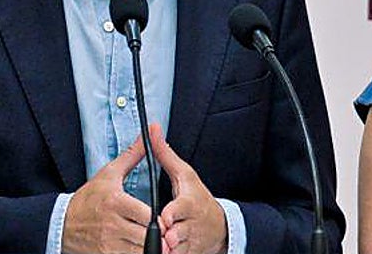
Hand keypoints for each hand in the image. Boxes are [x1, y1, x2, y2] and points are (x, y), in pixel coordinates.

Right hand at [63, 134, 153, 253]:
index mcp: (115, 202)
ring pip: (140, 251)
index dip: (158, 219)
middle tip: (162, 234)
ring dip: (148, 248)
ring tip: (152, 242)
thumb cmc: (89, 198)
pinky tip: (137, 248)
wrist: (62, 223)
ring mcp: (108, 244)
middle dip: (156, 236)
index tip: (162, 218)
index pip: (147, 215)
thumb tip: (150, 133)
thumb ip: (132, 155)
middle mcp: (112, 224)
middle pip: (147, 236)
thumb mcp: (109, 174)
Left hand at [151, 124, 227, 253]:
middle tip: (159, 237)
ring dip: (165, 249)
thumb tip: (153, 130)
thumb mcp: (184, 173)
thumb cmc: (197, 196)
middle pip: (176, 232)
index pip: (181, 209)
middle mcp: (191, 224)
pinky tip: (155, 253)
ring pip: (175, 249)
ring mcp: (190, 241)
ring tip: (155, 248)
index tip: (163, 218)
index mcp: (189, 203)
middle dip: (167, 236)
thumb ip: (165, 154)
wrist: (219, 226)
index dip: (171, 214)